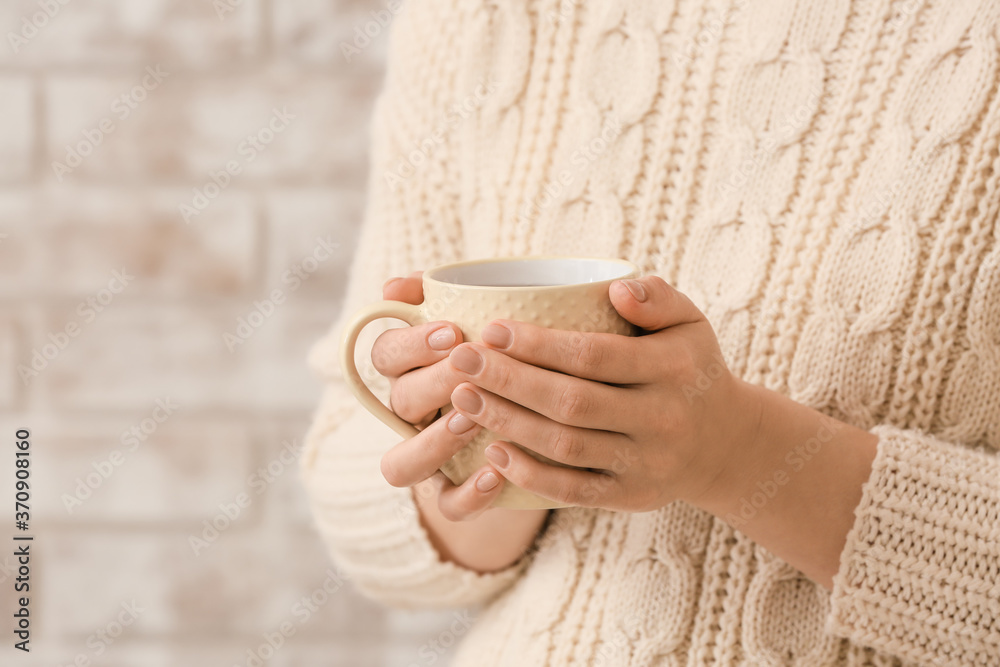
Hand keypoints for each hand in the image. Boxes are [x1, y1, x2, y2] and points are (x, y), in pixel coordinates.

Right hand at [372, 272, 508, 519]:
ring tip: (471, 421)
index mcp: (411, 369)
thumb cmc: (503, 353)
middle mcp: (411, 414)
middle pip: (400, 399)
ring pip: (404, 462)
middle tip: (470, 368)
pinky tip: (496, 474)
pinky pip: (448, 506)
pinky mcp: (454, 495)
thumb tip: (395, 287)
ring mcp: (429, 458)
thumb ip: (442, 294)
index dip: (411, 343)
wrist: (537, 419)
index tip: (451, 331)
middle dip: (434, 382)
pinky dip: (468, 496)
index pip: (386, 353)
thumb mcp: (480, 318)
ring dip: (434, 441)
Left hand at [445, 276, 764, 511]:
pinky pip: (574, 491)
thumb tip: (614, 288)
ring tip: (463, 398)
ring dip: (508, 423)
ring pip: (566, 447)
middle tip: (460, 360)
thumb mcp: (689, 323)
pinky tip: (492, 450)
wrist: (726, 443)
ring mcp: (646, 463)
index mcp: (673, 368)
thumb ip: (656, 297)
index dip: (538, 345)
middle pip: (571, 403)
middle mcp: (662, 418)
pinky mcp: (631, 497)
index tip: (491, 329)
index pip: (595, 356)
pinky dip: (530, 474)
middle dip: (509, 381)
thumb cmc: (689, 369)